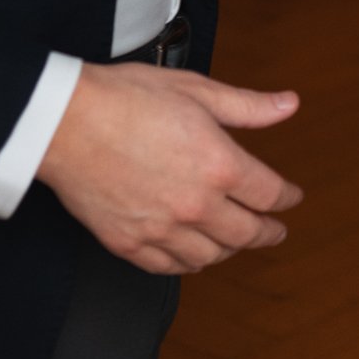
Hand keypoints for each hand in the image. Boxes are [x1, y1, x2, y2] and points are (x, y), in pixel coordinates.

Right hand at [37, 64, 302, 274]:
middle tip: (276, 231)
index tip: (292, 198)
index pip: (269, 194)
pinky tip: (192, 255)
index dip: (287, 198)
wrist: (66, 122)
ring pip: (209, 257)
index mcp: (219, 165)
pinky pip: (168, 268)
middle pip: (246, 233)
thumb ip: (248, 106)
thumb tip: (289, 104)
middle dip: (268, 232)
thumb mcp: (197, 90)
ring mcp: (161, 229)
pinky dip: (187, 264)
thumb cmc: (127, 99)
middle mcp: (195, 205)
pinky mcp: (128, 243)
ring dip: (229, 250)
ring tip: (235, 241)